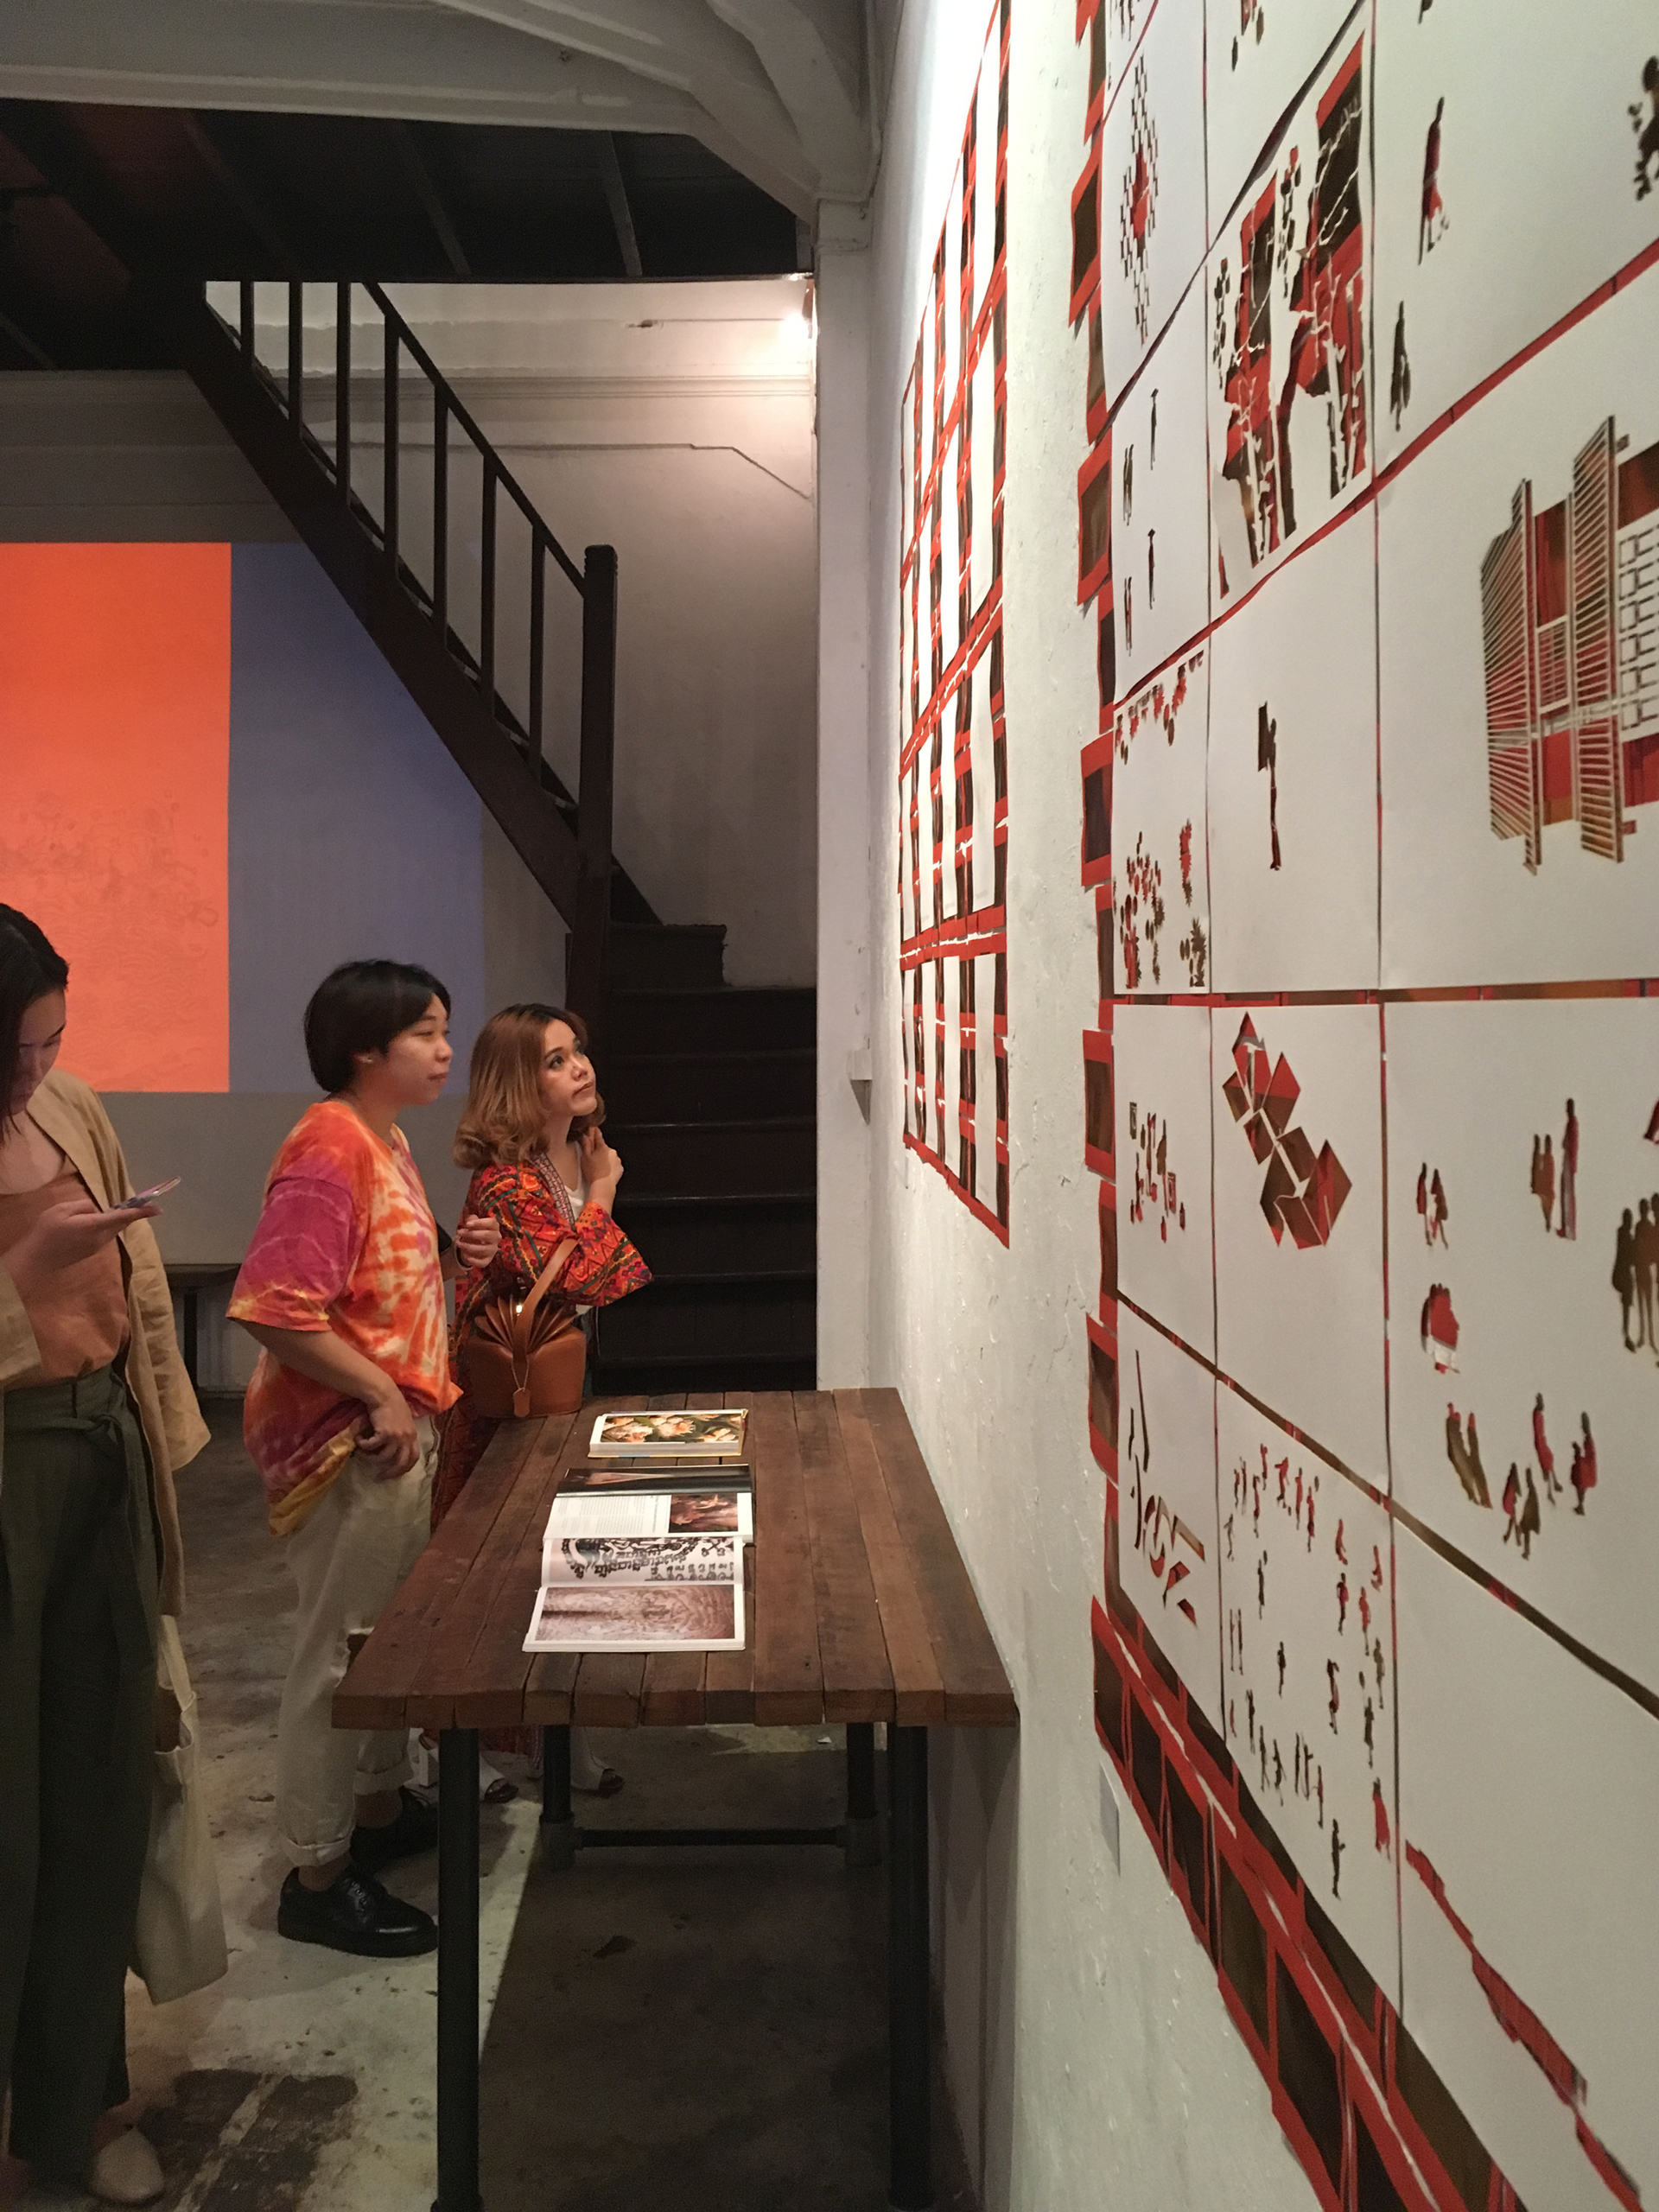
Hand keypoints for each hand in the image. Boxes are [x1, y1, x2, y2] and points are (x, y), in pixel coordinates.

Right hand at [4, 1189, 156, 1303]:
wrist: (37, 1261)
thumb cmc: (46, 1233)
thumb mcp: (61, 1210)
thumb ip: (83, 1206)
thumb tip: (96, 1210)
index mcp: (94, 1226)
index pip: (123, 1217)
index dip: (141, 1212)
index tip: (157, 1208)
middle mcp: (100, 1238)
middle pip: (121, 1223)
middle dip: (130, 1213)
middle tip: (139, 1203)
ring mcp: (96, 1247)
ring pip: (113, 1230)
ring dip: (117, 1220)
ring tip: (116, 1210)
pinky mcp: (90, 1251)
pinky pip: (105, 1235)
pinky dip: (107, 1226)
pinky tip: (96, 1221)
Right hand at [357, 1389, 420, 1479]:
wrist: (383, 1393)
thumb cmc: (392, 1404)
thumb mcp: (403, 1421)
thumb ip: (403, 1433)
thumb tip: (394, 1448)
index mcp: (413, 1435)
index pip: (413, 1457)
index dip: (404, 1468)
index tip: (395, 1473)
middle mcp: (407, 1438)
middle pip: (401, 1463)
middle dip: (390, 1473)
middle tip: (379, 1477)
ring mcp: (396, 1436)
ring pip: (383, 1457)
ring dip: (370, 1458)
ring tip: (362, 1454)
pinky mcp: (384, 1433)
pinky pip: (371, 1446)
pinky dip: (363, 1445)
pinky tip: (357, 1440)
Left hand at [453, 1211, 500, 1270]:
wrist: (474, 1245)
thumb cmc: (474, 1231)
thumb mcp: (472, 1223)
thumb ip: (471, 1219)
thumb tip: (469, 1220)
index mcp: (494, 1227)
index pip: (491, 1223)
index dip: (479, 1223)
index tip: (467, 1224)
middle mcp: (496, 1238)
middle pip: (487, 1235)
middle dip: (471, 1234)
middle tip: (459, 1232)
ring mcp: (492, 1250)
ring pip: (483, 1249)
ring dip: (468, 1246)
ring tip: (458, 1243)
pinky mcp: (487, 1260)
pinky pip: (481, 1262)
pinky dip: (472, 1260)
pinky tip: (465, 1255)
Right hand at [579, 1126, 622, 1208]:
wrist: (603, 1185)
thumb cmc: (593, 1172)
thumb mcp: (585, 1157)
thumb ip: (586, 1144)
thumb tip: (585, 1135)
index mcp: (602, 1147)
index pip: (598, 1136)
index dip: (594, 1132)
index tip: (593, 1128)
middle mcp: (611, 1151)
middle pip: (604, 1147)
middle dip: (599, 1150)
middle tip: (592, 1158)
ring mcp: (617, 1160)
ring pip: (609, 1156)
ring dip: (605, 1159)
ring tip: (598, 1167)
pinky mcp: (620, 1168)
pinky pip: (614, 1164)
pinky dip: (610, 1166)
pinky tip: (604, 1171)